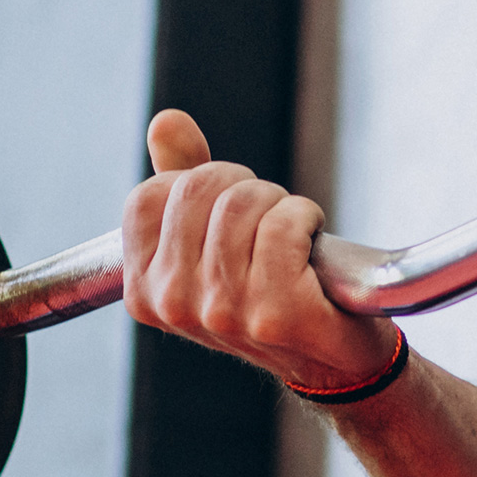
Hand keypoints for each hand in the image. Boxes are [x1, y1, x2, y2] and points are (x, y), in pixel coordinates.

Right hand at [121, 109, 400, 390]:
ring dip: (281, 205)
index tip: (228, 211)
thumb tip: (165, 122)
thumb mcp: (214, 237)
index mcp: (144, 289)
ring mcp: (222, 312)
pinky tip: (312, 249)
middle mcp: (174, 305)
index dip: (199, 183)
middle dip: (245, 187)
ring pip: (243, 202)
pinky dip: (307, 219)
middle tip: (269, 221)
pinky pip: (284, 225)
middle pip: (199, 187)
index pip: (148, 195)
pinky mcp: (275, 314)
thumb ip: (183, 179)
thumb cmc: (272, 288)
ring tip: (292, 238)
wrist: (332, 355)